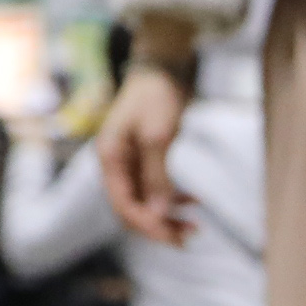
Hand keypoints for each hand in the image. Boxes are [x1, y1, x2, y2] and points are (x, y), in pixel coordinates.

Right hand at [95, 63, 197, 243]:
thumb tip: (159, 214)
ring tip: (195, 228)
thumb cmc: (156, 95)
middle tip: (189, 237)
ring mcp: (130, 164)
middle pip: (132, 210)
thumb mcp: (158, 136)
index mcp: (110, 159)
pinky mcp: (146, 160)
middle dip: (158, 226)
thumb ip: (157, 176)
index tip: (173, 237)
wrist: (163, 68)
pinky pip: (156, 189)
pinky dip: (173, 199)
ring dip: (167, 217)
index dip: (147, 225)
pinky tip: (194, 202)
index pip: (124, 206)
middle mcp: (116, 165)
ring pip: (146, 203)